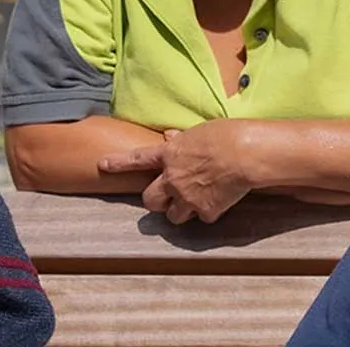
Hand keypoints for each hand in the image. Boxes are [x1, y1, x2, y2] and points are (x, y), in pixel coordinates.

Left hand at [102, 120, 258, 223]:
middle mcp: (172, 179)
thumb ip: (181, 138)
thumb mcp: (199, 131)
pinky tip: (219, 202)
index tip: (103, 165)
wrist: (246, 154)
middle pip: (149, 200)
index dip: (118, 163)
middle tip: (165, 198)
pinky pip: (202, 218)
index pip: (136, 159)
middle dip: (155, 201)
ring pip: (173, 216)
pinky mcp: (206, 211)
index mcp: (169, 155)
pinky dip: (209, 212)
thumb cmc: (226, 135)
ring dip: (180, 211)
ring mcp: (187, 197)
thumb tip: (170, 136)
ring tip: (193, 203)